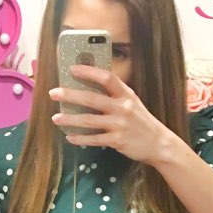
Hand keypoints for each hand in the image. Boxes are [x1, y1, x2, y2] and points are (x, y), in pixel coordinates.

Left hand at [49, 65, 167, 164]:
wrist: (158, 144)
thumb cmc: (141, 122)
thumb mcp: (132, 103)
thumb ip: (114, 96)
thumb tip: (89, 90)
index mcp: (126, 94)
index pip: (106, 77)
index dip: (89, 71)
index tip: (72, 69)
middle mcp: (123, 107)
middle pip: (92, 99)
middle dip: (70, 95)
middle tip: (54, 93)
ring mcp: (120, 125)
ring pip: (89, 120)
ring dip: (70, 119)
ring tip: (56, 119)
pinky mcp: (117, 141)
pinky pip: (94, 139)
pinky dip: (81, 139)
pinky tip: (70, 137)